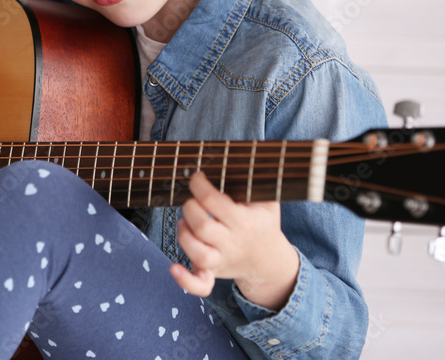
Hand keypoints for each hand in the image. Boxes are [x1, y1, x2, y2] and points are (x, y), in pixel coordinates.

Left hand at [170, 171, 299, 309]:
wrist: (269, 261)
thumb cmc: (263, 223)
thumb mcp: (268, 200)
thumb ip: (256, 181)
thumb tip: (240, 158)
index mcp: (244, 222)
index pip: (215, 202)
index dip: (200, 186)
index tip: (197, 177)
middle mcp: (232, 243)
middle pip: (202, 227)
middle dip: (190, 208)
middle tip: (193, 202)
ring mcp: (222, 260)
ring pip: (197, 254)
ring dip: (184, 235)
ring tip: (184, 223)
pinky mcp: (213, 273)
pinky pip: (200, 285)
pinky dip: (185, 281)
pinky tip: (175, 268)